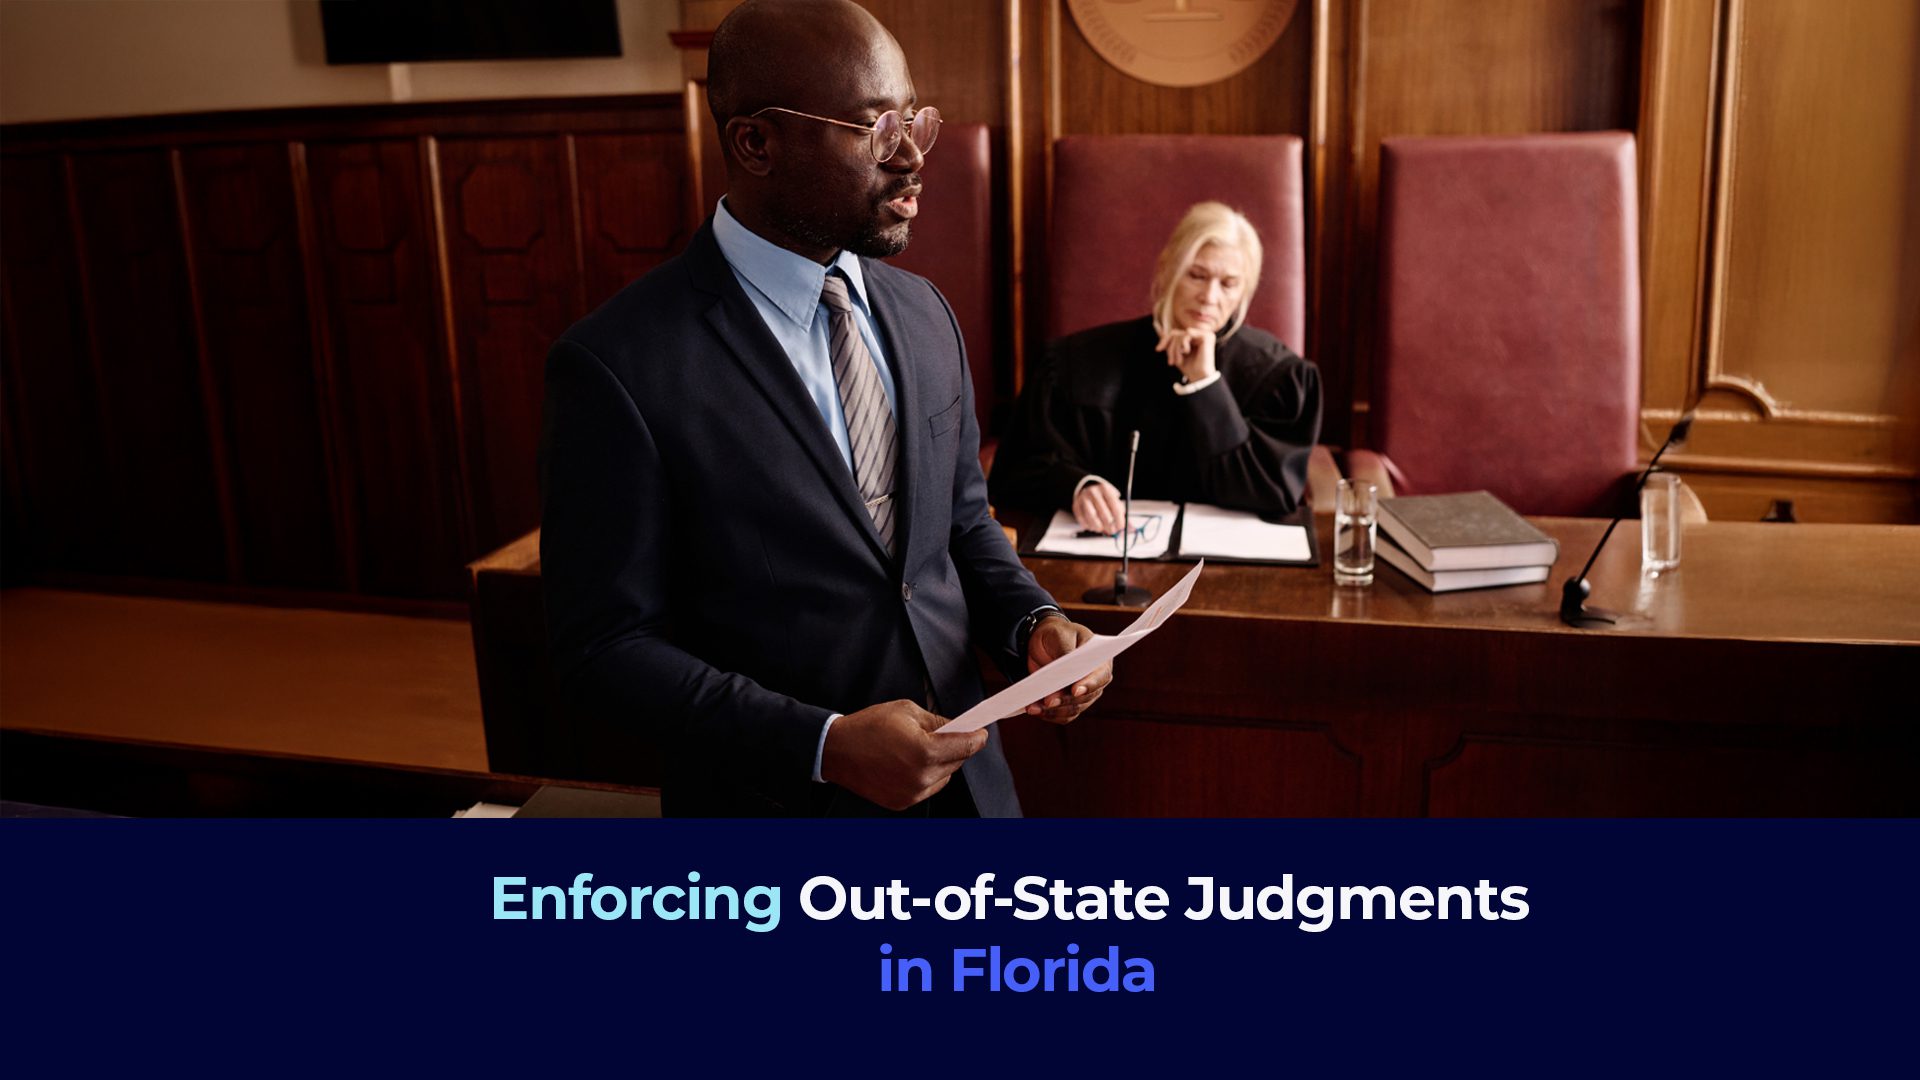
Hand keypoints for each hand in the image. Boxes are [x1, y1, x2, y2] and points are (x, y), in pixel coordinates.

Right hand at [820, 700, 985, 810]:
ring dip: (940, 763)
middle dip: (955, 747)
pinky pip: (928, 788)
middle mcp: (921, 777)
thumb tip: (956, 727)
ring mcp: (912, 793)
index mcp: (925, 751)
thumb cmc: (868, 727)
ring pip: (944, 777)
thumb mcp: (907, 711)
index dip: (976, 737)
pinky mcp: (903, 802)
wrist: (836, 750)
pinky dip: (926, 776)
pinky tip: (908, 763)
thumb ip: (937, 721)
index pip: (966, 747)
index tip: (981, 733)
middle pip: (957, 762)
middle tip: (943, 734)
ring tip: (919, 749)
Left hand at [1022, 616, 1110, 724]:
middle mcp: (1095, 680)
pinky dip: (1049, 715)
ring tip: (1034, 707)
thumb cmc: (1056, 634)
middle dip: (1065, 700)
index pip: (1100, 676)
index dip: (1089, 685)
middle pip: (1085, 697)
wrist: (1045, 643)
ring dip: (1053, 711)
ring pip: (1073, 709)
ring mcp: (1083, 694)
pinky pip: (1063, 715)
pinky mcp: (1069, 703)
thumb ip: (1066, 652)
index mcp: (1100, 660)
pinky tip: (1035, 710)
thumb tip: (1065, 672)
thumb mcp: (1060, 636)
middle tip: (1048, 700)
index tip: (1075, 690)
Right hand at [1073, 478, 1124, 533]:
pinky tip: (1093, 526)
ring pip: (1091, 516)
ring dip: (1098, 526)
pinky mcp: (1075, 505)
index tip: (1121, 527)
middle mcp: (1093, 492)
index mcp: (1105, 488)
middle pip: (1103, 512)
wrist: (1085, 489)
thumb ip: (1120, 513)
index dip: (1118, 519)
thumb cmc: (1103, 498)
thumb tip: (1129, 529)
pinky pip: (1082, 519)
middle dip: (1109, 525)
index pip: (1114, 505)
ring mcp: (1083, 498)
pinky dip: (1088, 526)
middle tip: (1112, 531)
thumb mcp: (1113, 500)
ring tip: (1102, 529)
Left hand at [1156, 326, 1217, 384]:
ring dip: (1176, 349)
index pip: (1176, 334)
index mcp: (1194, 338)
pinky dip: (1183, 344)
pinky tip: (1186, 352)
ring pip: (1181, 334)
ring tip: (1178, 361)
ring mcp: (1205, 335)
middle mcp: (1200, 335)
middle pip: (1176, 334)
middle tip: (1171, 362)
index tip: (1158, 349)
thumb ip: (1171, 342)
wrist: (1199, 377)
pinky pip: (1188, 334)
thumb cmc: (1189, 368)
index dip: (1165, 340)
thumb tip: (1159, 329)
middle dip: (1171, 348)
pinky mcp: (1207, 337)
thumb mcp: (1176, 353)